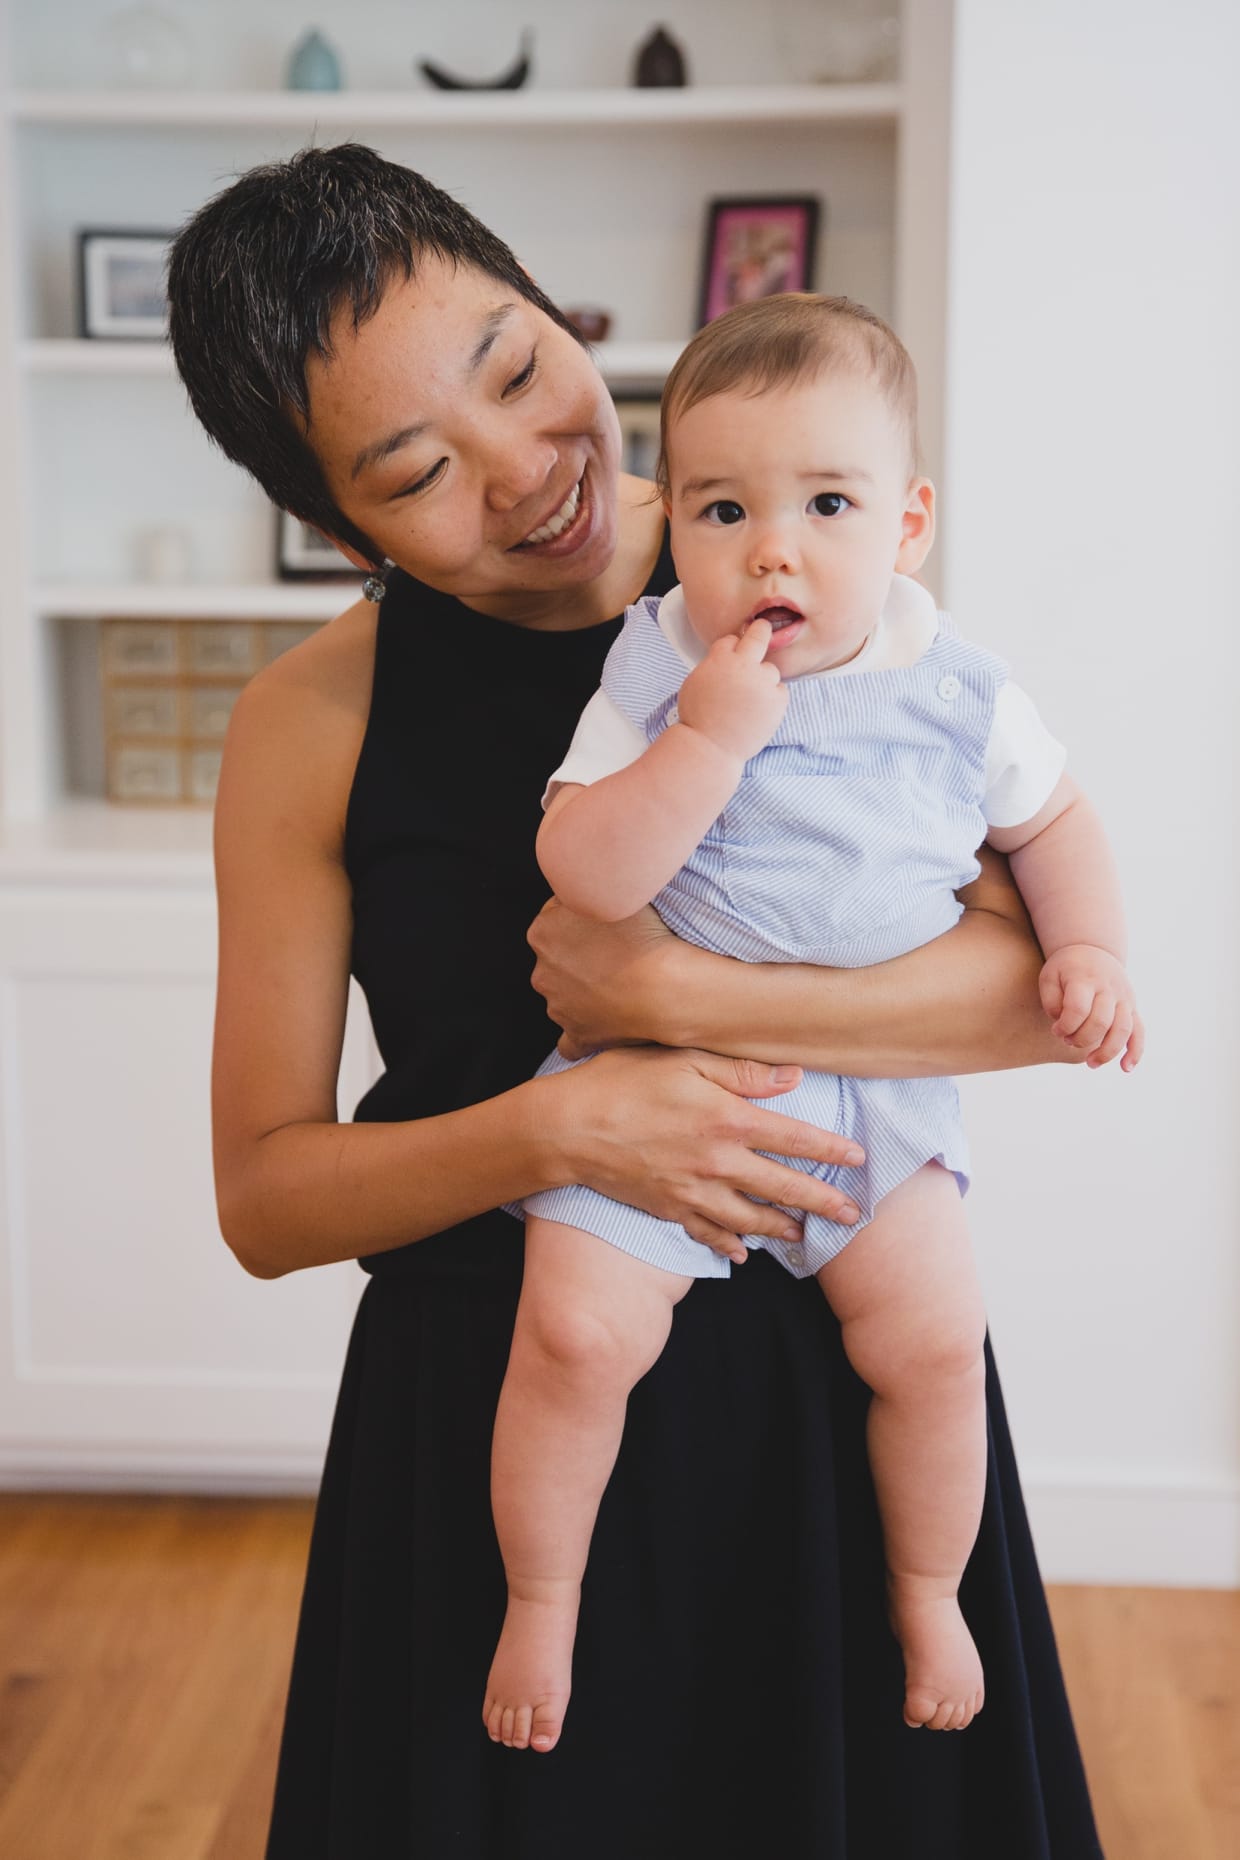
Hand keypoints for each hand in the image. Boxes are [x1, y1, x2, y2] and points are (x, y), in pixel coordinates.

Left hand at [528, 898, 678, 1057]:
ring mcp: (558, 1006)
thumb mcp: (612, 890)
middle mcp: (542, 971)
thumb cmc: (643, 935)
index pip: (558, 918)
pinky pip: (570, 1040)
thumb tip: (588, 883)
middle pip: (559, 956)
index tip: (610, 921)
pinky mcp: (577, 1035)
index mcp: (542, 932)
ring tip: (622, 982)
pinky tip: (600, 1026)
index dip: (586, 918)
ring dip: (585, 988)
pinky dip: (582, 1033)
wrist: (664, 985)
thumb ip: (590, 886)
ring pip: (565, 993)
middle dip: (581, 953)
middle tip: (619, 950)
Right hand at [544, 1045, 865, 1264]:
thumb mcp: (683, 1058)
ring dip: (782, 1227)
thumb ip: (741, 1071)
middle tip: (852, 1215)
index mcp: (729, 1119)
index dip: (831, 1151)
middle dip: (822, 1202)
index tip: (859, 1160)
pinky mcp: (670, 1209)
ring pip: (751, 1218)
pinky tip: (743, 1253)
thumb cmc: (623, 1081)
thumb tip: (794, 1077)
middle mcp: (719, 1162)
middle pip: (784, 1187)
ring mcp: (694, 1192)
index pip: (796, 1139)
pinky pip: (708, 1234)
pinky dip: (729, 1245)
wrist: (568, 1129)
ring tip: (803, 1234)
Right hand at [676, 618, 786, 764]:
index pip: (731, 639)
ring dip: (763, 679)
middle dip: (761, 630)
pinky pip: (780, 690)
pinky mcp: (777, 700)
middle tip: (763, 627)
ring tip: (749, 701)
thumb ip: (713, 665)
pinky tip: (758, 711)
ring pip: (770, 670)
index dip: (732, 647)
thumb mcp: (695, 683)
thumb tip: (726, 658)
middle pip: (758, 635)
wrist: (711, 747)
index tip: (734, 652)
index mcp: (720, 659)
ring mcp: (763, 682)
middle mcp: (744, 666)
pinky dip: (772, 698)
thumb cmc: (698, 719)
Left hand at [1039, 943, 1143, 1069]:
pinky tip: (1126, 1068)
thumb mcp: (1049, 976)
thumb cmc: (1065, 968)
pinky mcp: (1132, 1007)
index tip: (1055, 1030)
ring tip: (1091, 1064)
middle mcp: (1108, 988)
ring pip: (1122, 1030)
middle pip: (1100, 1022)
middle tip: (1068, 1040)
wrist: (1093, 949)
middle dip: (1081, 1039)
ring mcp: (1124, 998)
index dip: (1065, 1026)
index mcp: (1085, 979)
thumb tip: (1063, 1025)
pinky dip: (1135, 1051)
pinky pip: (1139, 1031)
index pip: (1078, 1009)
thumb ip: (1051, 1001)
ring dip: (1107, 1051)